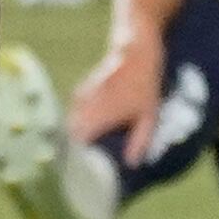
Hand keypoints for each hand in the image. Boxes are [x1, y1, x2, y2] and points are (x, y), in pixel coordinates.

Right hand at [70, 36, 165, 166]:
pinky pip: (74, 109)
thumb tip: (131, 164)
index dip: (75, 156)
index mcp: (99, 116)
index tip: (79, 168)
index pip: (76, 142)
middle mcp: (86, 107)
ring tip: (83, 147)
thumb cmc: (145, 85)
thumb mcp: (149, 116)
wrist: (135, 51)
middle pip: (69, 133)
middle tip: (81, 162)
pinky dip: (78, 120)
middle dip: (73, 147)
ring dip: (75, 133)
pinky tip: (87, 126)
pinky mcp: (83, 87)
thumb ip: (140, 141)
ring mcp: (82, 95)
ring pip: (70, 120)